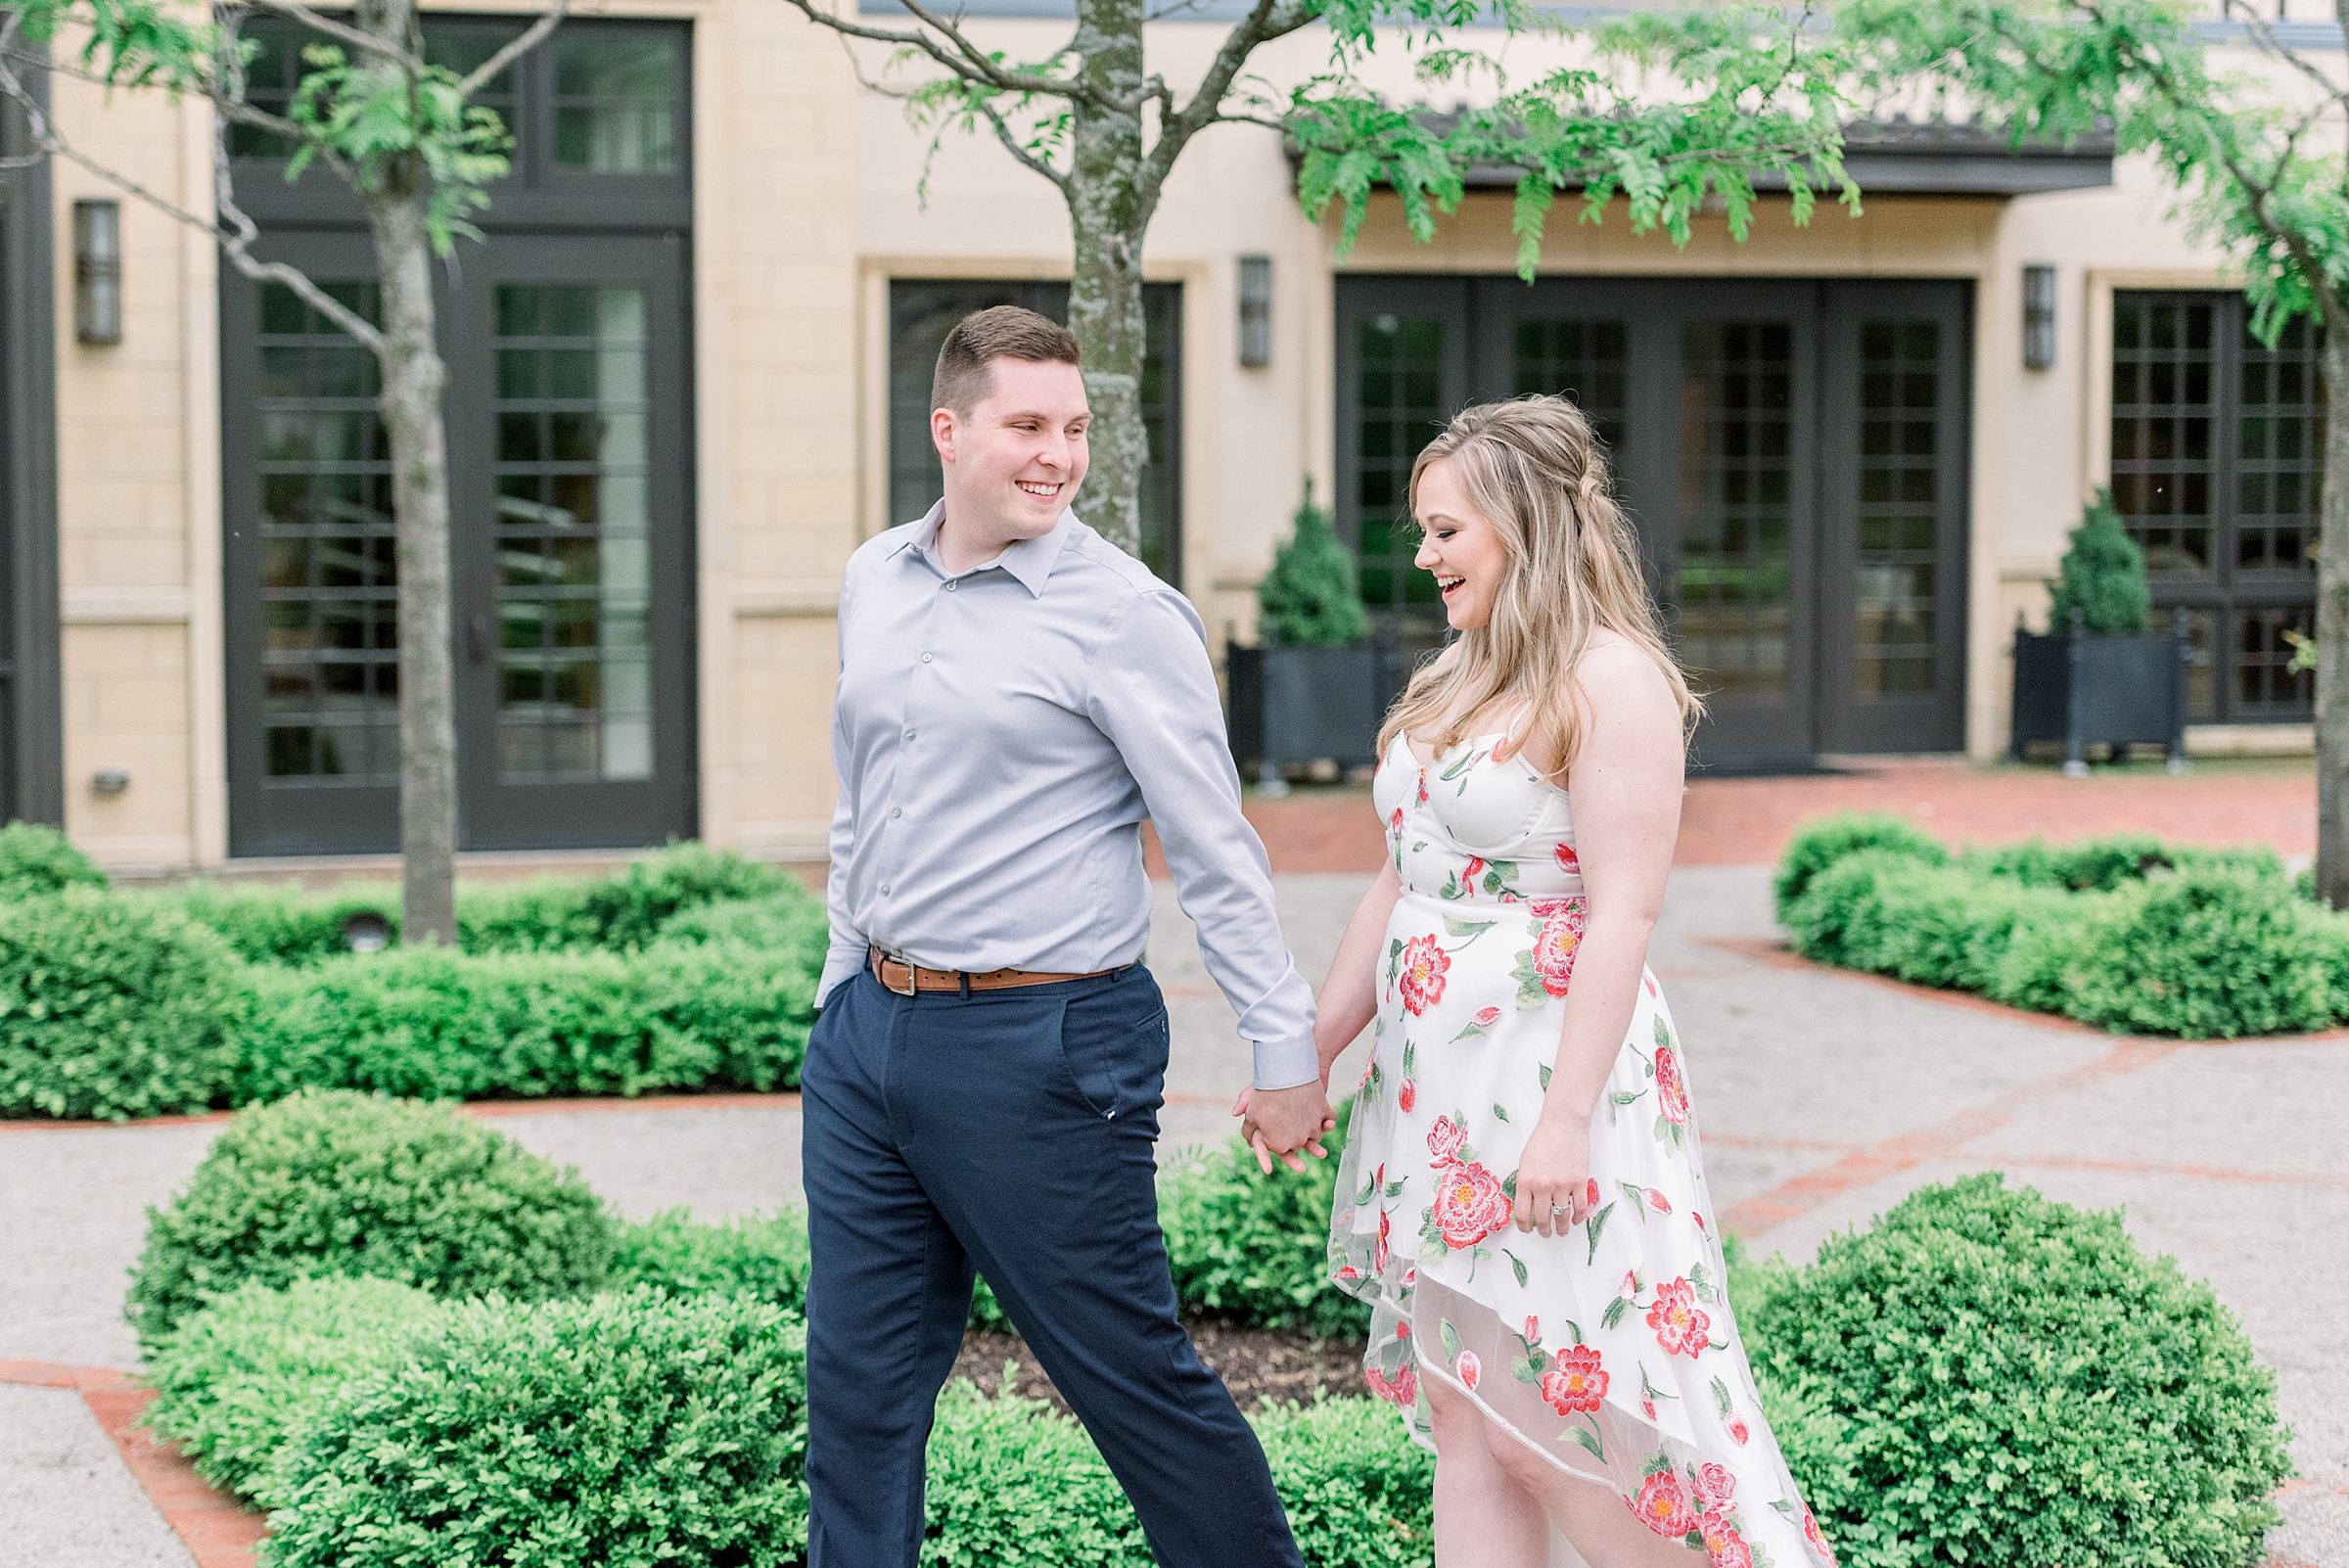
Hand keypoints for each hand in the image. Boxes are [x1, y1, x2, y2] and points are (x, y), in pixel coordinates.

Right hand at [1231, 1082, 1335, 1174]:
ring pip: (1308, 1142)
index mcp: (1269, 1126)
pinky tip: (1328, 1124)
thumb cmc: (1275, 1077)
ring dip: (1315, 1147)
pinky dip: (1326, 1126)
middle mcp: (1285, 1128)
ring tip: (1321, 1153)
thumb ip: (1246, 1098)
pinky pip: (1323, 1127)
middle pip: (1288, 1150)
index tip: (1267, 1170)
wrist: (1299, 1063)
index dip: (1264, 1158)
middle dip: (1294, 1160)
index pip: (1264, 1146)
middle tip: (1301, 1169)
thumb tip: (1235, 1113)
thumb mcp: (1257, 1087)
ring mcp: (1302, 1123)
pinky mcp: (1317, 1116)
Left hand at [1510, 1109, 1590, 1237]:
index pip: (1523, 1214)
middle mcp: (1543, 1187)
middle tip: (1545, 1233)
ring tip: (1561, 1232)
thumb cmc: (1543, 1139)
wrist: (1563, 1124)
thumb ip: (1526, 1183)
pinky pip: (1580, 1208)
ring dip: (1562, 1228)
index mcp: (1526, 1181)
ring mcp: (1562, 1186)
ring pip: (1562, 1216)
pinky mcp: (1579, 1183)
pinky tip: (1576, 1221)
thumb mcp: (1525, 1162)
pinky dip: (1578, 1218)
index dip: (1524, 1227)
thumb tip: (1528, 1204)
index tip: (1527, 1230)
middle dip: (1544, 1230)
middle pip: (1543, 1219)